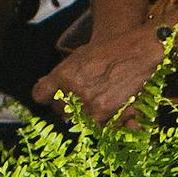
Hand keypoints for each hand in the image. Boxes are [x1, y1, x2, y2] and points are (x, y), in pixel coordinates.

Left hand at [35, 21, 166, 123]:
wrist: (137, 53)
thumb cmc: (107, 51)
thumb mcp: (78, 56)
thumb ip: (60, 74)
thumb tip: (43, 86)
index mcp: (63, 75)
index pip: (40, 95)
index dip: (45, 96)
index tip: (49, 95)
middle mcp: (73, 91)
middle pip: (57, 109)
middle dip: (63, 105)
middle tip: (75, 98)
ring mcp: (90, 104)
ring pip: (74, 120)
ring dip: (79, 115)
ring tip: (91, 103)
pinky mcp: (106, 113)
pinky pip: (92, 125)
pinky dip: (95, 121)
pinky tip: (101, 110)